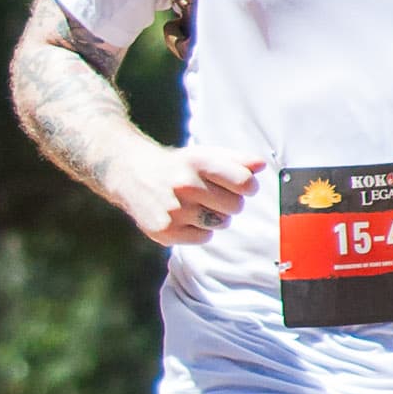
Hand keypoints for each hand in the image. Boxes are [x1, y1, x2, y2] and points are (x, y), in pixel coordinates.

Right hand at [111, 145, 264, 246]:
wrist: (131, 173)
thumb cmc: (177, 166)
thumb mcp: (204, 154)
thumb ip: (236, 160)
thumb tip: (261, 165)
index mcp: (198, 162)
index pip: (244, 182)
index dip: (248, 186)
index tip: (242, 186)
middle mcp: (185, 185)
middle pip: (235, 206)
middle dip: (230, 202)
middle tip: (212, 196)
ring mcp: (174, 210)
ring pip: (220, 224)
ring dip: (215, 217)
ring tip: (197, 205)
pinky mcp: (165, 231)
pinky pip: (204, 238)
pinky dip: (199, 230)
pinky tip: (185, 217)